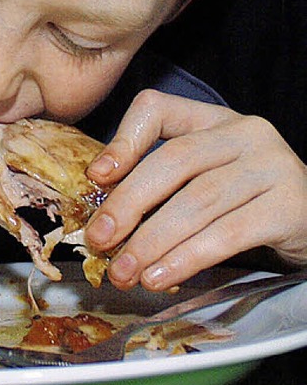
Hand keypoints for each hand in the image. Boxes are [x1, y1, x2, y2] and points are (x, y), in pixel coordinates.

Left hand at [85, 90, 306, 291]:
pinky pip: (228, 234)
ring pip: (198, 202)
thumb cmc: (247, 201)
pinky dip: (187, 257)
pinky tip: (161, 275)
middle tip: (99, 239)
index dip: (122, 140)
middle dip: (129, 203)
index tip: (96, 177)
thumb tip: (106, 215)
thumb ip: (163, 183)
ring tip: (125, 270)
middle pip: (173, 160)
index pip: (157, 109)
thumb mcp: (205, 176)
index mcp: (214, 119)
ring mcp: (272, 166)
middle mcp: (245, 133)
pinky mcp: (291, 206)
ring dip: (152, 241)